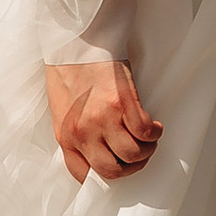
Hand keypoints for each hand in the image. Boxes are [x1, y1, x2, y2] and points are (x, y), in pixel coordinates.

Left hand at [47, 60, 162, 186]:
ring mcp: (103, 119)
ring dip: (146, 151)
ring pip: (132, 155)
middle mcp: (83, 132)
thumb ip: (75, 131)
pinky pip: (144, 132)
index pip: (83, 174)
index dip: (103, 176)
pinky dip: (154, 133)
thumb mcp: (61, 108)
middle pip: (112, 171)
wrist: (75, 40)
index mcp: (65, 135)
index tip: (115, 166)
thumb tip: (93, 149)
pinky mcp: (122, 103)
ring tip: (148, 138)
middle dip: (129, 167)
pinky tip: (154, 125)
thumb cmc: (67, 70)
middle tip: (138, 154)